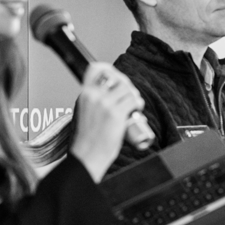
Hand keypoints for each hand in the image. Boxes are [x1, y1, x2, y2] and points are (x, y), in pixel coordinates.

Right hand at [70, 63, 145, 181]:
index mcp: (85, 95)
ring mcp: (105, 104)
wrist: (86, 155)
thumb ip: (93, 103)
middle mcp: (94, 96)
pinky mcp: (116, 113)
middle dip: (127, 84)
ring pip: (127, 88)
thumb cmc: (87, 140)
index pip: (97, 69)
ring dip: (134, 95)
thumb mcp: (85, 113)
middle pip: (116, 77)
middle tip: (130, 94)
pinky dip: (139, 103)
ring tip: (134, 104)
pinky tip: (137, 109)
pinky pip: (133, 100)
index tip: (118, 78)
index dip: (111, 70)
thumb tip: (109, 96)